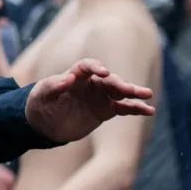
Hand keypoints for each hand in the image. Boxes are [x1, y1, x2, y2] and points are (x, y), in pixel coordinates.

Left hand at [25, 59, 153, 143]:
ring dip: (134, 93)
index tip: (104, 72)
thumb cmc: (41, 104)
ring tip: (148, 95)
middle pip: (109, 79)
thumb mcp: (42, 95)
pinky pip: (124, 108)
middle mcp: (91, 83)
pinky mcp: (106, 110)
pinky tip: (149, 110)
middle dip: (119, 83)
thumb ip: (53, 86)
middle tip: (129, 89)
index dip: (96, 67)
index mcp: (76, 75)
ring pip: (121, 92)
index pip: (88, 66)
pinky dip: (136, 108)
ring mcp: (100, 96)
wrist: (45, 123)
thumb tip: (67, 78)